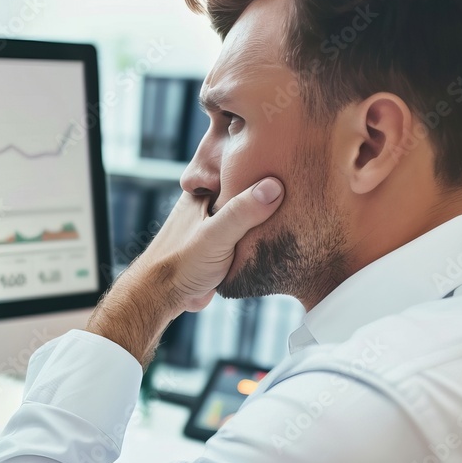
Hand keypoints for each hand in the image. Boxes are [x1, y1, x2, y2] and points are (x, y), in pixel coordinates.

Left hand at [139, 177, 284, 312]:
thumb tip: (274, 187)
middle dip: (267, 194)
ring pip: (247, 216)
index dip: (263, 166)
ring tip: (294, 212)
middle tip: (298, 189)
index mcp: (204, 192)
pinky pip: (246, 236)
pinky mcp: (221, 247)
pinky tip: (277, 238)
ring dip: (264, 219)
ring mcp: (215, 225)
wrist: (162, 297)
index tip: (290, 165)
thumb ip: (242, 212)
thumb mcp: (216, 235)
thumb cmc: (180, 264)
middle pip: (246, 192)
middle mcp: (209, 205)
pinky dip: (258, 237)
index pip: (238, 169)